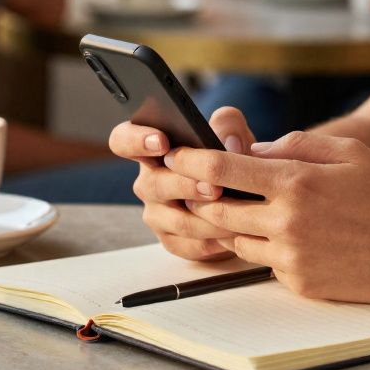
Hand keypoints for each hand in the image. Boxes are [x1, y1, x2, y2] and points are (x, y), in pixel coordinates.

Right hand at [108, 107, 256, 260]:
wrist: (246, 200)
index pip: (123, 139)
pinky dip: (215, 240)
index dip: (136, 140)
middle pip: (153, 184)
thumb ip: (229, 124)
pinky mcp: (172, 241)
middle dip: (185, 185)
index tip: (162, 142)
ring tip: (236, 213)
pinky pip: (190, 245)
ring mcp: (157, 214)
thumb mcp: (233, 135)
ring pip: (177, 220)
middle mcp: (149, 182)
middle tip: (214, 187)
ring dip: (208, 218)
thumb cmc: (230, 160)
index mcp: (152, 149)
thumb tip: (228, 141)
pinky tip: (234, 233)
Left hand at [168, 131, 369, 302]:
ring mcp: (292, 257)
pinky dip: (265, 248)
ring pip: (235, 241)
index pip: (222, 171)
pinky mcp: (300, 283)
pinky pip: (265, 263)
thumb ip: (294, 146)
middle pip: (217, 211)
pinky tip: (288, 236)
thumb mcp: (346, 151)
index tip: (173, 153)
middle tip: (198, 186)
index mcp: (296, 182)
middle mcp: (287, 222)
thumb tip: (253, 152)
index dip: (190, 160)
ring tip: (245, 210)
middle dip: (202, 198)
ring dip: (232, 225)